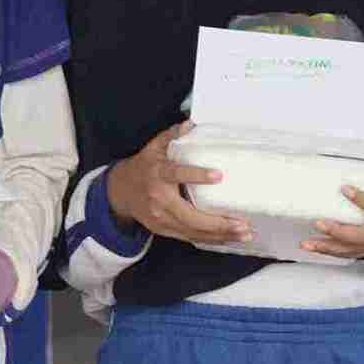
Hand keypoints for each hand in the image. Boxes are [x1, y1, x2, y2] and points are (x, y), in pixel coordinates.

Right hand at [107, 122, 253, 246]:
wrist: (120, 192)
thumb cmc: (143, 168)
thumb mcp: (153, 148)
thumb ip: (171, 136)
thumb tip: (190, 124)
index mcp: (157, 174)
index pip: (176, 174)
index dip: (196, 175)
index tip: (219, 176)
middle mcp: (159, 200)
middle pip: (190, 216)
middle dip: (218, 223)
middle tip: (243, 222)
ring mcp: (160, 218)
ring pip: (193, 232)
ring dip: (220, 235)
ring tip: (244, 233)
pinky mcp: (164, 230)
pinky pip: (190, 237)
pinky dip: (211, 239)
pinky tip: (229, 238)